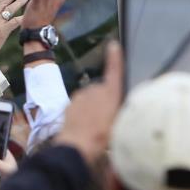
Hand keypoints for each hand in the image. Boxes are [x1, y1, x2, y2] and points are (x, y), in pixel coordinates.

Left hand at [54, 41, 122, 163]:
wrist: (77, 144)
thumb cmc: (104, 136)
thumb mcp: (119, 123)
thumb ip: (118, 107)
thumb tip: (114, 102)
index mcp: (110, 92)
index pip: (114, 70)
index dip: (115, 58)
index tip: (113, 45)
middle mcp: (95, 89)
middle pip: (102, 90)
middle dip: (104, 99)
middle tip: (107, 117)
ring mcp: (80, 95)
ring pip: (90, 97)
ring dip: (92, 106)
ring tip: (95, 124)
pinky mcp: (70, 103)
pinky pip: (79, 104)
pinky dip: (82, 111)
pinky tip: (84, 124)